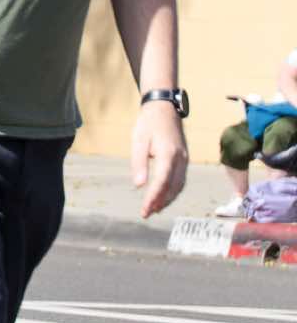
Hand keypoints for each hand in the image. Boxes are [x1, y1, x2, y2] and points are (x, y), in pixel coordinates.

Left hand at [130, 101, 187, 218]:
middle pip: (172, 187)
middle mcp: (180, 159)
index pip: (161, 182)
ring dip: (168, 199)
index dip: (153, 198)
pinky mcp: (185, 159)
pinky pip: (181, 179)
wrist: (164, 108)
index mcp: (168, 154)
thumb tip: (139, 185)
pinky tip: (164, 196)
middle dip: (160, 202)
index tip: (144, 210)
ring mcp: (185, 159)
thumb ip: (139, 163)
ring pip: (179, 185)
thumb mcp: (138, 141)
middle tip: (147, 213)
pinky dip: (173, 191)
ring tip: (154, 209)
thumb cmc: (148, 124)